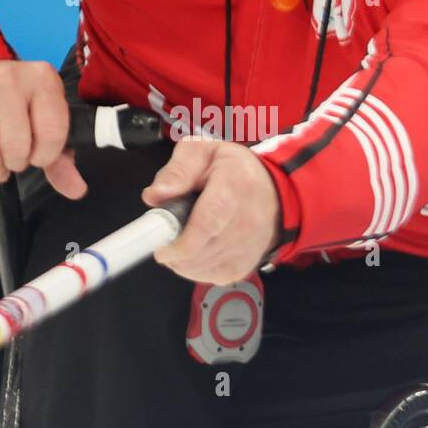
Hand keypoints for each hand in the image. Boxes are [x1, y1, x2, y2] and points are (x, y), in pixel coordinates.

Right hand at [0, 59, 87, 197]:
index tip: (38, 153)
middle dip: (15, 163)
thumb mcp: (44, 118)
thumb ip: (62, 157)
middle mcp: (8, 81)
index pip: (52, 134)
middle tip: (12, 152)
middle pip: (16, 150)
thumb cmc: (14, 101)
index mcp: (42, 80)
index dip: (45, 156)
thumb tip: (76, 189)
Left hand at [140, 137, 281, 284]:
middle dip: (173, 250)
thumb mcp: (203, 151)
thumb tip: (155, 196)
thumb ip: (177, 170)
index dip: (179, 241)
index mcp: (235, 184)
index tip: (161, 245)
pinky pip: (211, 276)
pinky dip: (195, 269)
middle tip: (163, 238)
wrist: (273, 192)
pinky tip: (193, 253)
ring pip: (203, 267)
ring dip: (181, 260)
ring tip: (178, 241)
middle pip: (201, 250)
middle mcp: (247, 219)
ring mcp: (249, 246)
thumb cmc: (234, 170)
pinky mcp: (245, 264)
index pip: (207, 222)